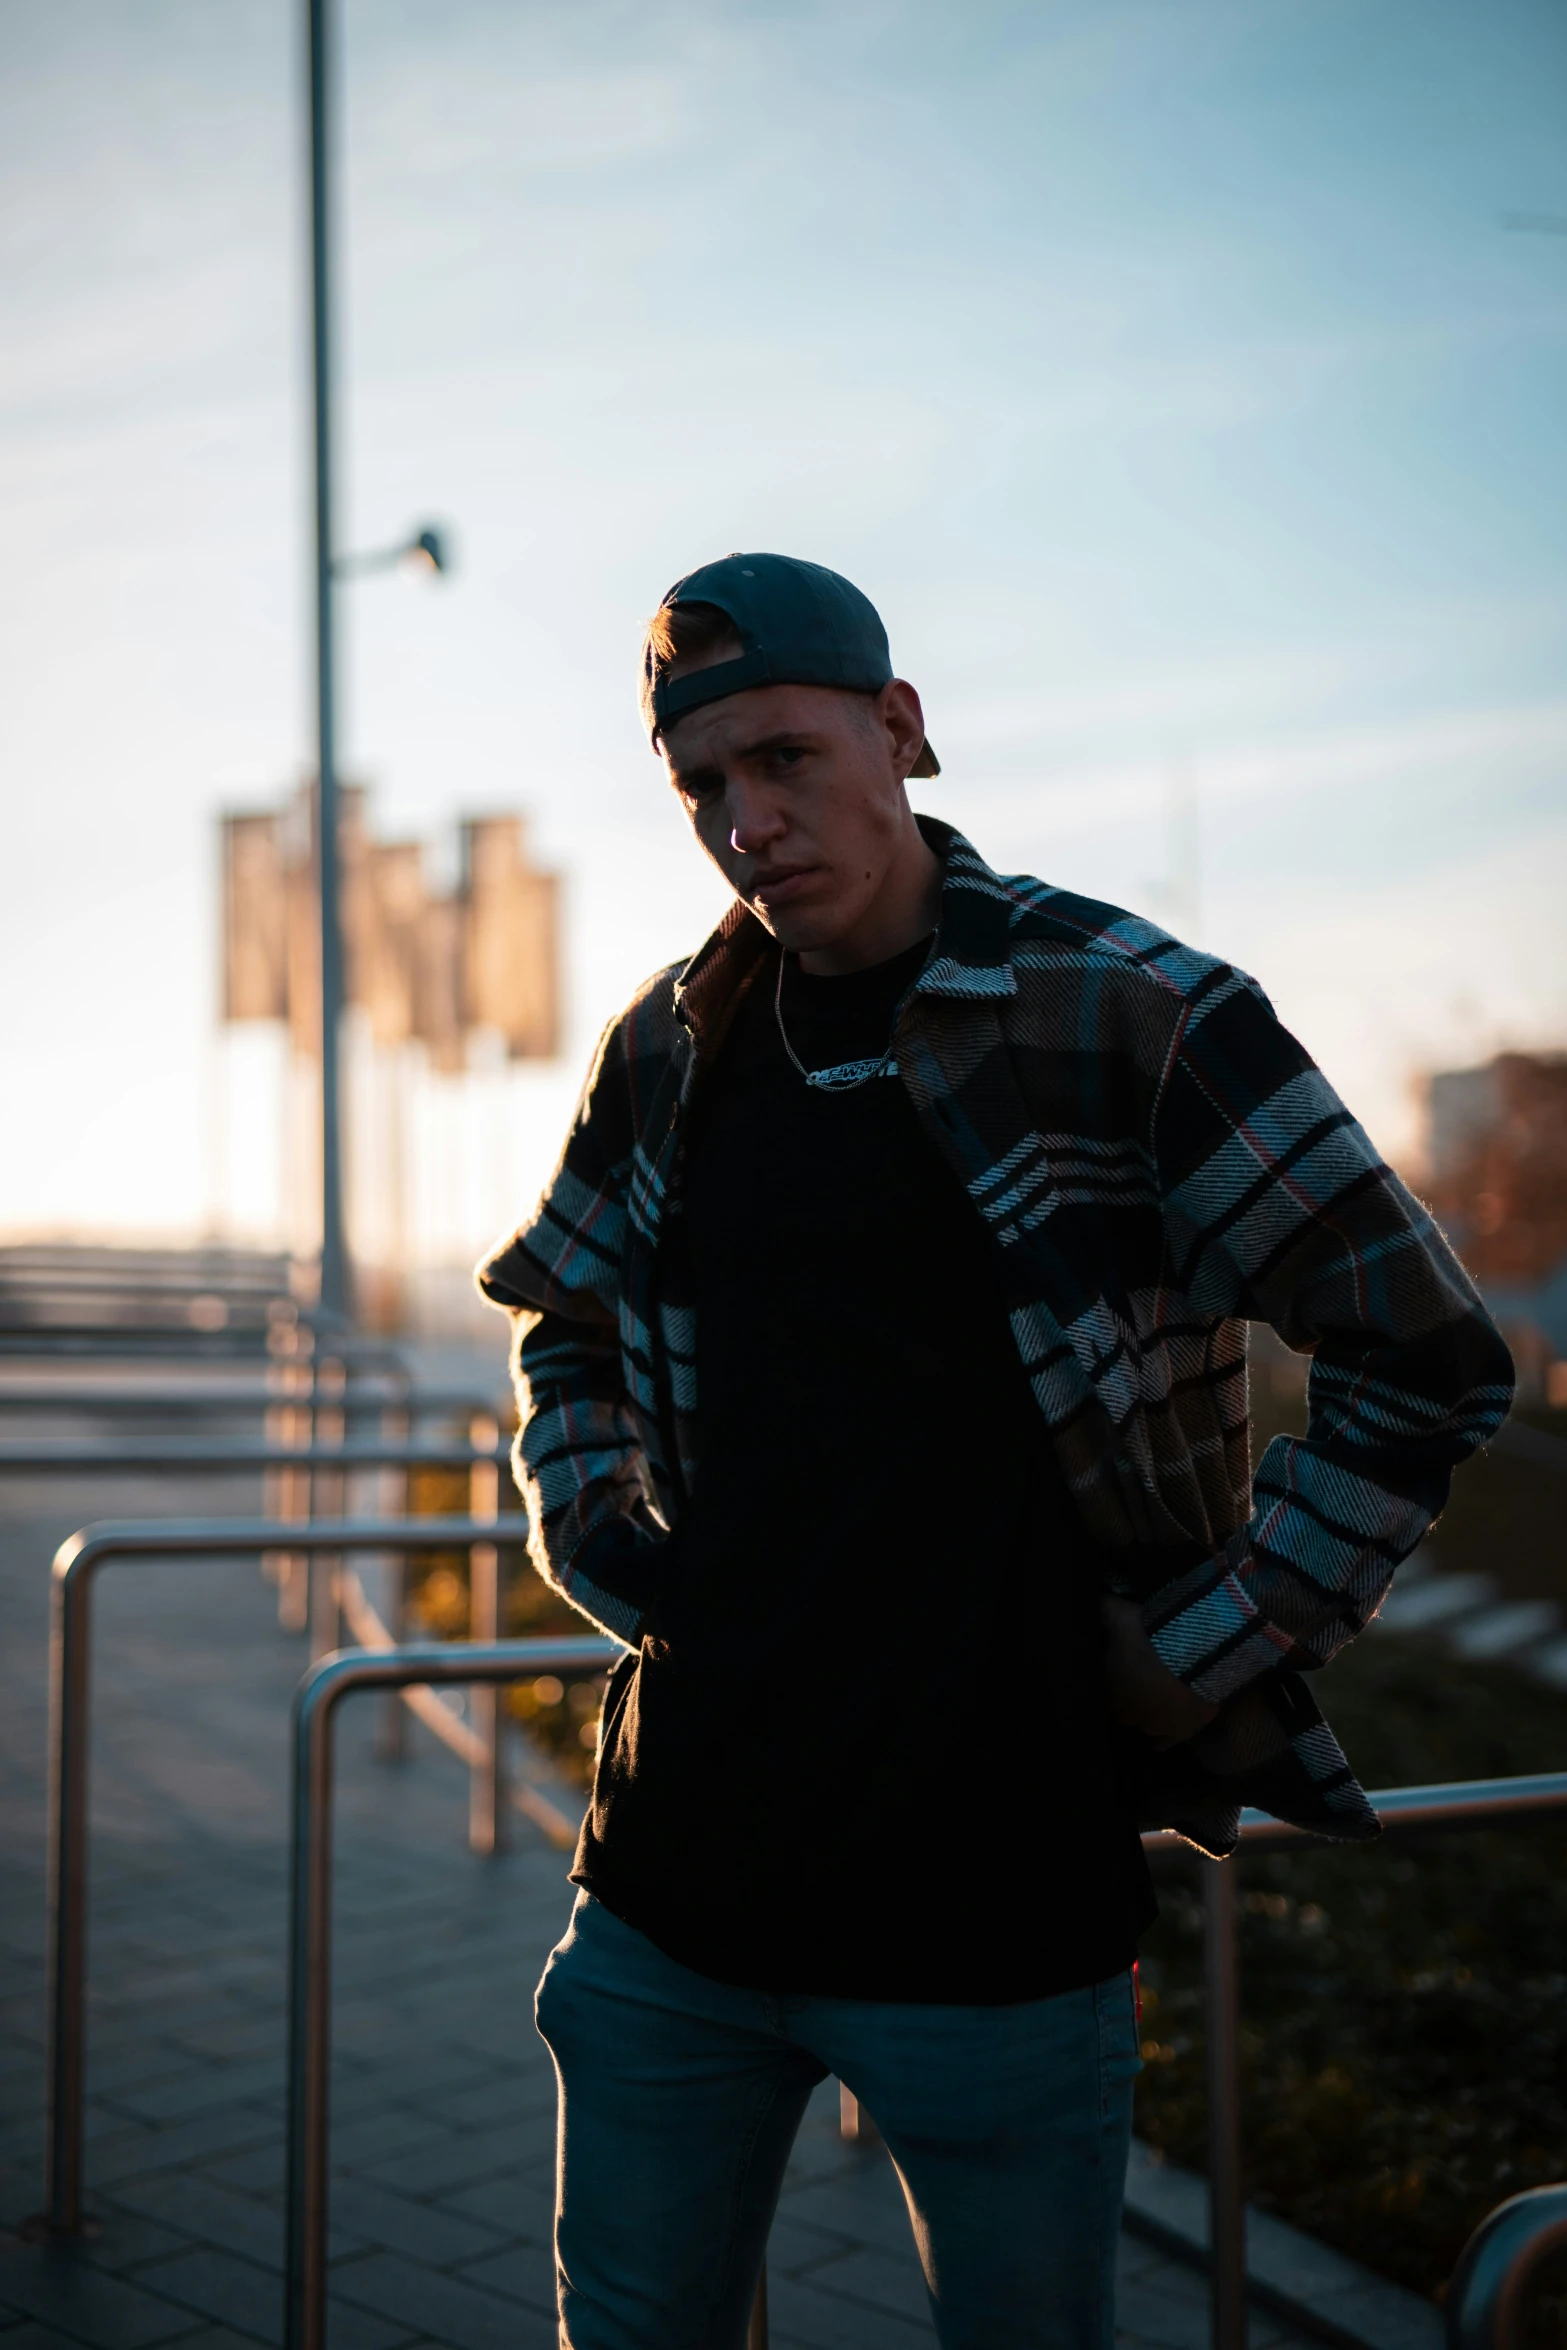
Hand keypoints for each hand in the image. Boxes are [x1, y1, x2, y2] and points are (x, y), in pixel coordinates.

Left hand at [1101, 1595, 1219, 1749]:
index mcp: (1108, 1690)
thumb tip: (1097, 1599)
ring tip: (1160, 1698)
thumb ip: (1105, 1610)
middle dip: (1132, 1697)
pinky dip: (1163, 1740)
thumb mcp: (1118, 1615)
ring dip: (1150, 1714)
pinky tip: (1162, 1737)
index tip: (1125, 1666)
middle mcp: (1127, 1715)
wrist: (1190, 1655)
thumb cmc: (1146, 1636)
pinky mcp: (1181, 1733)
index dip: (1116, 1679)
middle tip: (1145, 1678)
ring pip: (1145, 1726)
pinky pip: (1164, 1743)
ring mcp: (1153, 1727)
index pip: (1106, 1691)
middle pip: (1126, 1710)